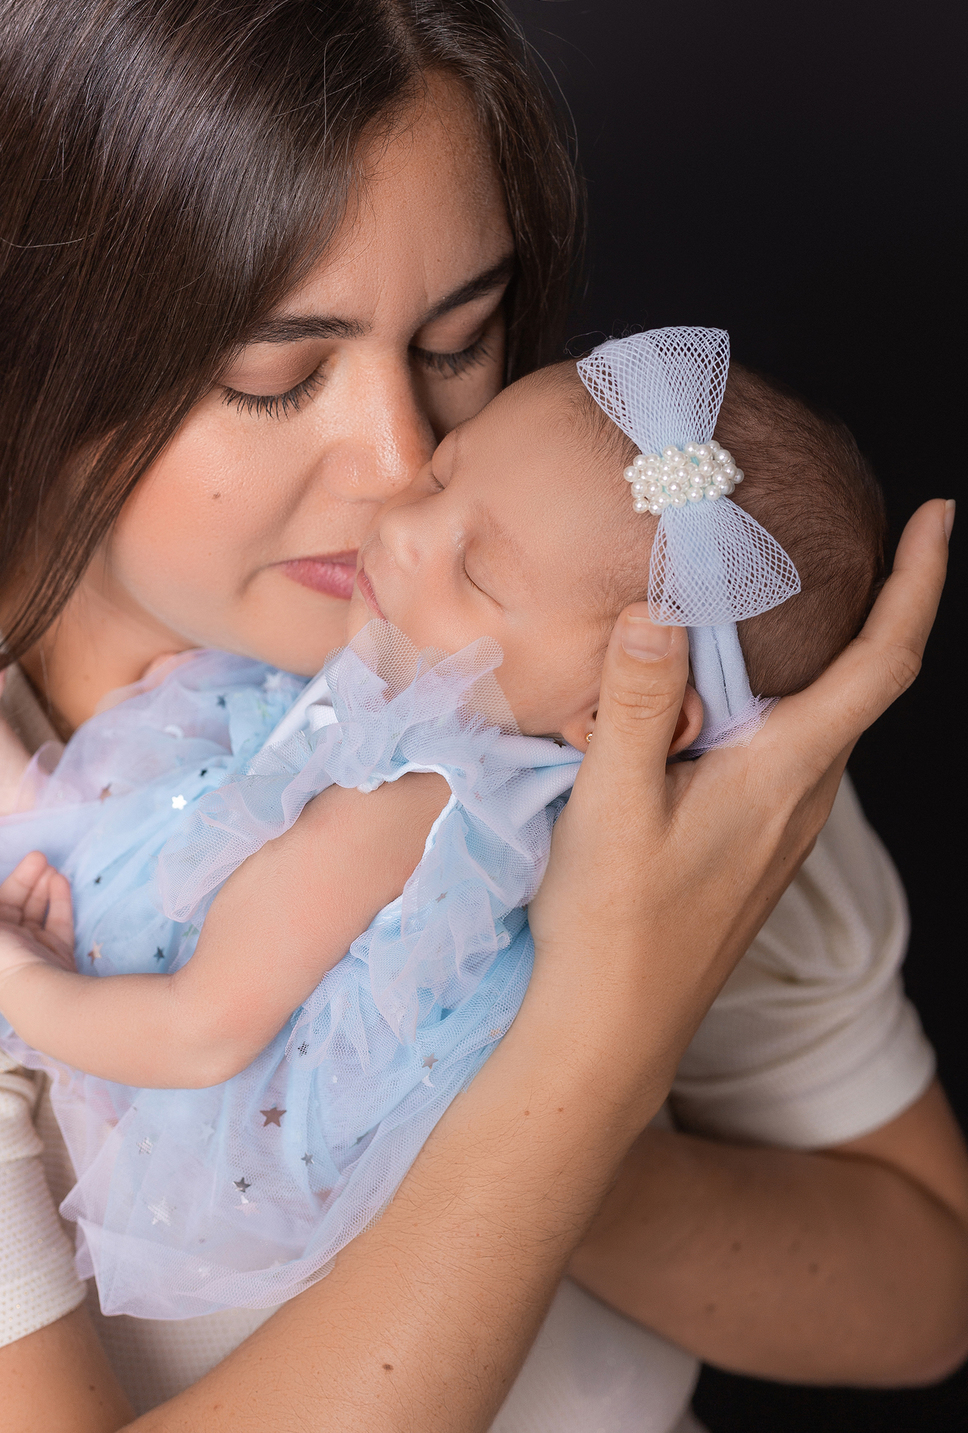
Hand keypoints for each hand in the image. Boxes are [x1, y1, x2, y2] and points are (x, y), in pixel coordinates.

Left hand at [0, 846, 76, 994]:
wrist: (43, 995)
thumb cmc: (4, 963)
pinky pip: (58, 921)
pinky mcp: (56, 951)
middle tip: (38, 856)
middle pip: (12, 901)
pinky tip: (61, 882)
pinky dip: (59, 900)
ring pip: (35, 908)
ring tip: (51, 868)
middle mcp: (5, 940)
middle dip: (23, 878)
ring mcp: (33, 946)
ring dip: (42, 886)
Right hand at [529, 498, 949, 1091]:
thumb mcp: (613, 801)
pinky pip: (778, 750)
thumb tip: (661, 607)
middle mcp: (803, 798)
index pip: (884, 663)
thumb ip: (637, 701)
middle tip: (832, 533)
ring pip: (812, 717)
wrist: (611, 1032)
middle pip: (857, 682)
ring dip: (801, 657)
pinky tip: (700, 699)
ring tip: (751, 604)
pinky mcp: (752, 846)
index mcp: (787, 774)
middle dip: (864, 604)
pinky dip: (761, 701)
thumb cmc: (612, 924)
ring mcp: (782, 828)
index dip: (920, 583)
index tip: (938, 514)